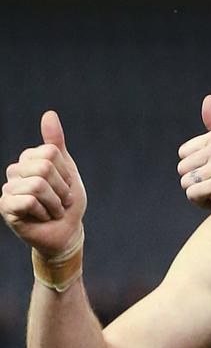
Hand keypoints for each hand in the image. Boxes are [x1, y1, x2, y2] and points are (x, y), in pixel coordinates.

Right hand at [0, 111, 85, 256]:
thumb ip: (56, 144)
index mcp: (28, 160)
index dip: (65, 174)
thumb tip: (49, 114)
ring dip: (55, 204)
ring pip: (37, 185)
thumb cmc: (67, 204)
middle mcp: (14, 171)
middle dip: (61, 189)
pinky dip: (45, 213)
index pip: (50, 153)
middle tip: (60, 202)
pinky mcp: (6, 207)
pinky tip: (42, 218)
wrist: (66, 234)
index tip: (65, 188)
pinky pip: (30, 201)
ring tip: (53, 211)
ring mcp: (8, 189)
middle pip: (43, 167)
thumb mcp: (67, 171)